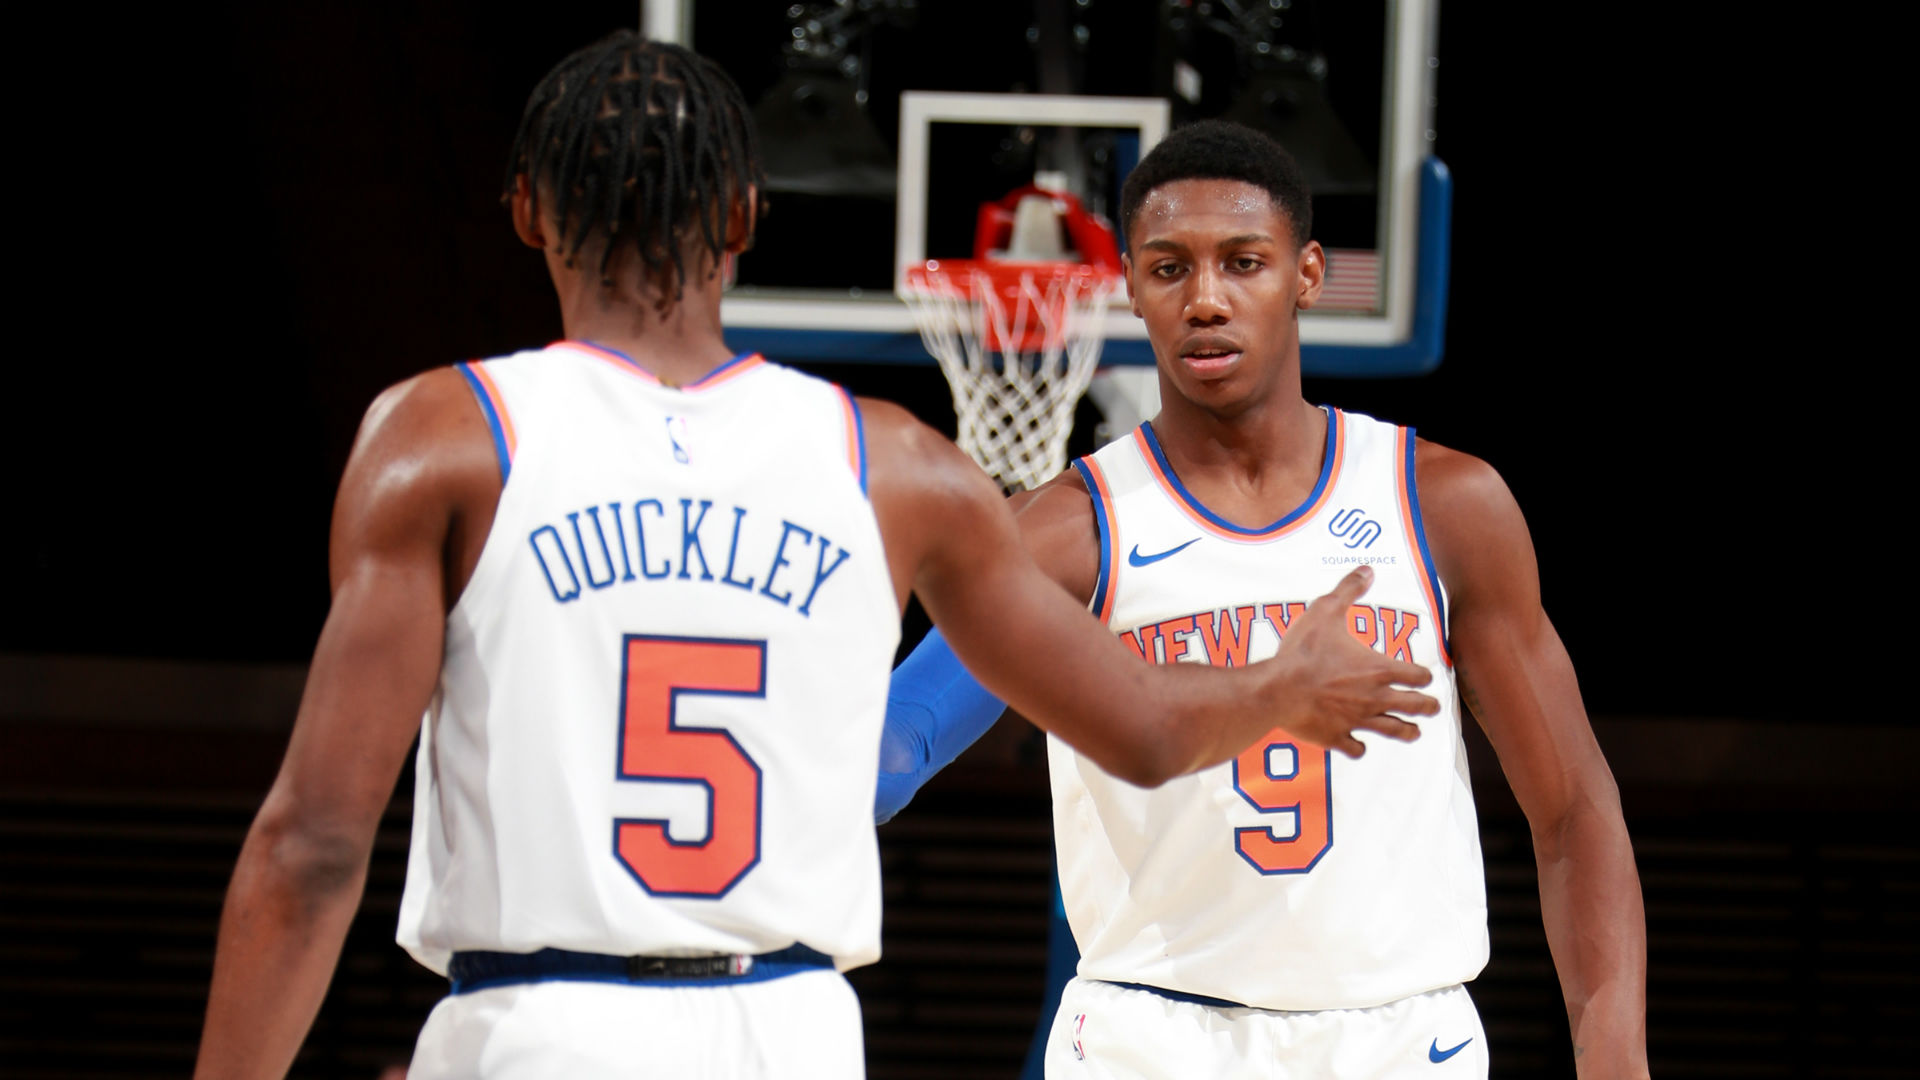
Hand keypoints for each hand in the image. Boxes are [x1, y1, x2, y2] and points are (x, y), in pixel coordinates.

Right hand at [1261, 566, 1437, 756]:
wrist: (1279, 690)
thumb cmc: (1304, 651)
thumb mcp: (1326, 611)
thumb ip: (1349, 590)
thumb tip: (1368, 570)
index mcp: (1378, 669)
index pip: (1415, 674)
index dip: (1423, 675)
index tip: (1426, 676)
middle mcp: (1375, 697)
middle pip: (1413, 705)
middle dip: (1426, 706)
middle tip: (1433, 707)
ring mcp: (1357, 720)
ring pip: (1392, 730)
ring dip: (1406, 731)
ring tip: (1414, 733)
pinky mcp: (1336, 736)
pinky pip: (1355, 747)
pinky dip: (1360, 747)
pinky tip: (1359, 745)